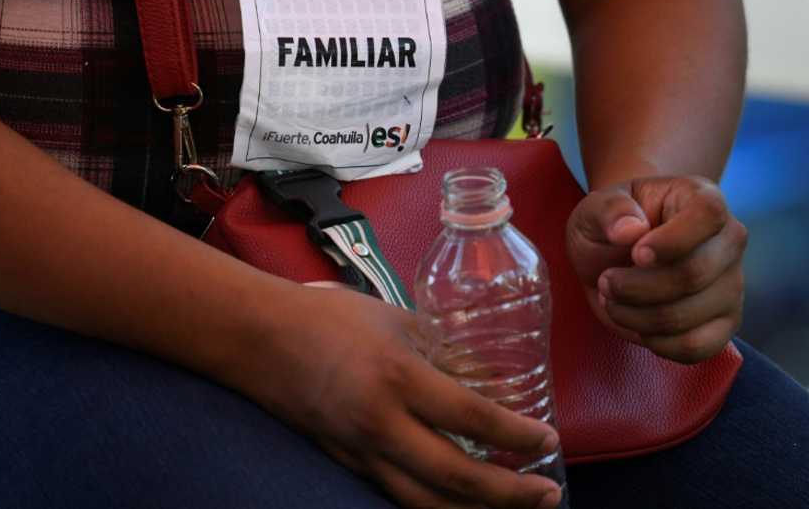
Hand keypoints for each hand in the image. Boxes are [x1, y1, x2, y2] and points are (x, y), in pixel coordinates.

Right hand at [246, 286, 563, 508]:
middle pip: (457, 479)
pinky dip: (436, 505)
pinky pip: (398, 495)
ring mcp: (360, 452)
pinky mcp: (346, 464)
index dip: (517, 436)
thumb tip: (488, 373)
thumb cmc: (328, 318)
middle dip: (510, 496)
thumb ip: (442, 347)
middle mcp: (382, 425)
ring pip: (426, 504)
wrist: (259, 338)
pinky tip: (460, 502)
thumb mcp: (395, 318)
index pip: (472, 417)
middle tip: (548, 494)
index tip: (548, 439)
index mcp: (399, 378)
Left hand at [565, 175, 746, 363]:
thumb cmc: (610, 226)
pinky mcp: (725, 324)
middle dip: (636, 286)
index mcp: (702, 198)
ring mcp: (732, 284)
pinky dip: (656, 342)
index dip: (671, 240)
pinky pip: (697, 347)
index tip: (635, 254)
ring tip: (614, 298)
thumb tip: (630, 230)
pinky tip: (637, 323)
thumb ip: (609, 211)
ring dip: (636, 315)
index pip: (708, 215)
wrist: (615, 256)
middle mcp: (728, 240)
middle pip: (694, 274)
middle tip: (605, 281)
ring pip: (689, 315)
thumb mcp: (594, 209)